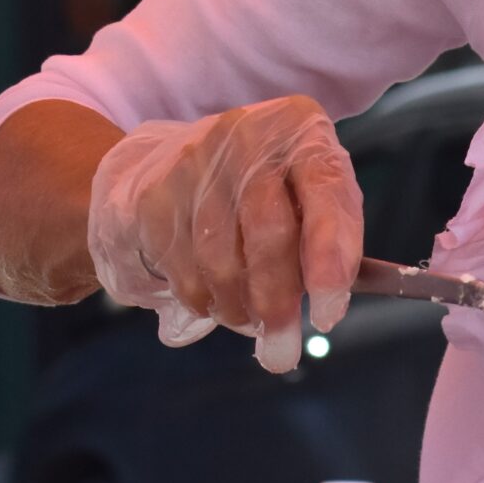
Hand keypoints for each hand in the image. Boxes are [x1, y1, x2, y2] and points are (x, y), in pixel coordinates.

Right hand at [86, 96, 363, 373]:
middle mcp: (249, 137)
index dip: (330, 259)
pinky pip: (183, 269)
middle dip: (278, 303)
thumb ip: (327, 242)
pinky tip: (213, 303)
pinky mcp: (153, 196)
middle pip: (270, 233)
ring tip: (248, 321)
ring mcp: (195, 163)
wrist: (163, 160)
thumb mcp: (307, 196)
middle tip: (282, 351)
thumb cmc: (261, 188)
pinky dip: (203, 301)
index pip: (327, 193)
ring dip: (238, 309)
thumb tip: (327, 309)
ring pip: (222, 259)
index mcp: (302, 131)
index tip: (327, 315)